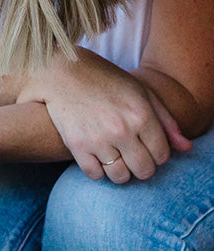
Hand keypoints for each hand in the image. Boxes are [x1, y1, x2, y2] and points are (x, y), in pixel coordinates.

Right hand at [18, 48, 190, 181]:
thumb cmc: (106, 81)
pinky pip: (95, 175)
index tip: (148, 148)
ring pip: (120, 176)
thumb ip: (166, 121)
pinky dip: (98, 171)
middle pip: (144, 170)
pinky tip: (98, 158)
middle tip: (134, 157)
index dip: (158, 155)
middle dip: (142, 167)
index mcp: (142, 115)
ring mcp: (98, 139)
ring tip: (117, 159)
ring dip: (121, 172)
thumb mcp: (141, 93)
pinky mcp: (77, 145)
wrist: (63, 73)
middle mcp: (122, 129)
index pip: (162, 155)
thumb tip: (187, 148)